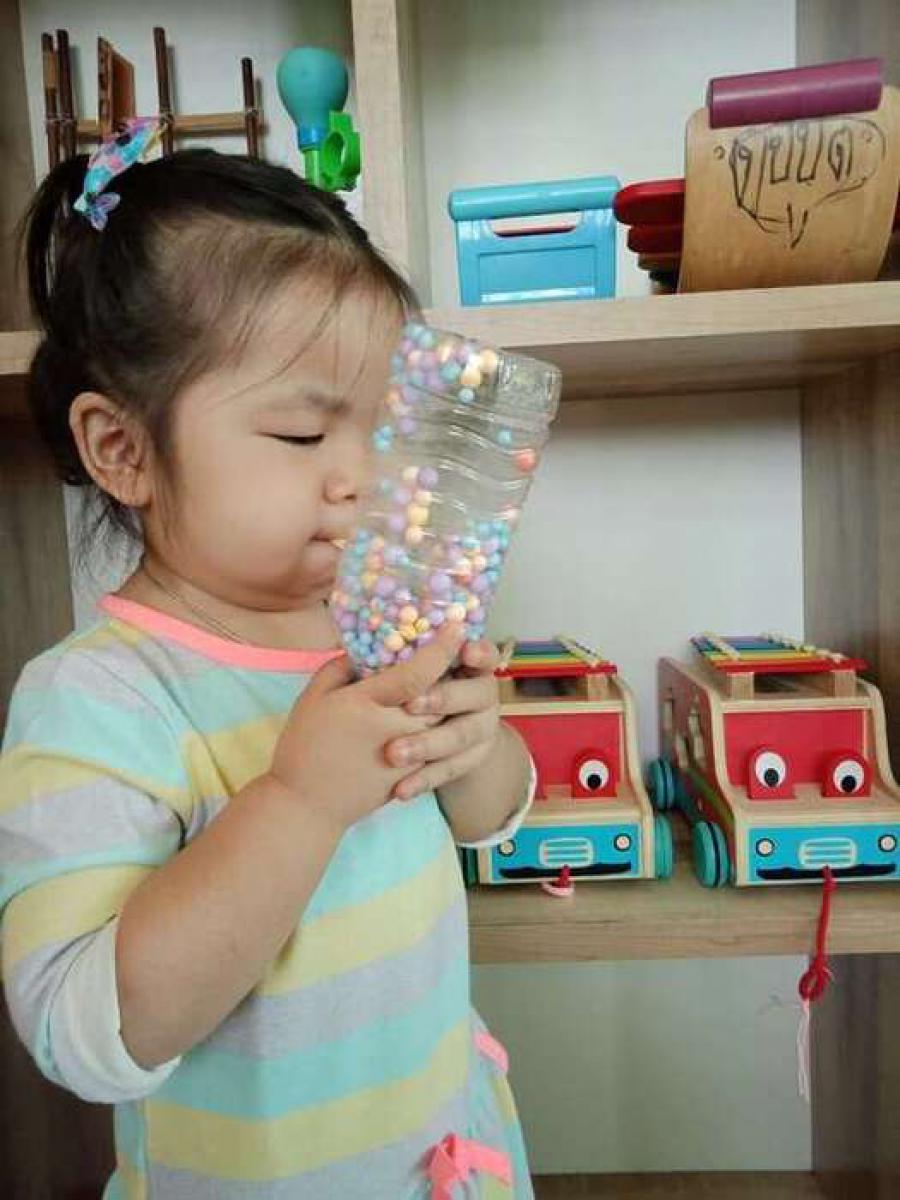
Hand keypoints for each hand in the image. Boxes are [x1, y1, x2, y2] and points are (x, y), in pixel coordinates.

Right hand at [266, 621, 466, 834]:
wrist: (306, 806)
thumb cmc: (304, 748)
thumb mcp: (311, 699)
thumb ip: (339, 669)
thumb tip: (362, 650)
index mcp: (367, 704)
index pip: (417, 673)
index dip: (440, 649)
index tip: (456, 627)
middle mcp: (393, 728)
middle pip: (439, 695)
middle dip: (453, 672)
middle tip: (462, 649)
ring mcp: (406, 756)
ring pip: (442, 722)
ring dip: (451, 701)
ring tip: (454, 681)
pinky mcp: (410, 777)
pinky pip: (439, 750)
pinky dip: (445, 730)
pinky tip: (443, 717)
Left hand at [384, 638, 501, 800]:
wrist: (432, 737)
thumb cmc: (406, 693)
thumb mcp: (400, 674)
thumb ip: (392, 661)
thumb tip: (357, 651)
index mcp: (470, 664)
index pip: (484, 652)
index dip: (479, 652)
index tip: (465, 652)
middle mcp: (482, 694)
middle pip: (477, 693)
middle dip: (443, 698)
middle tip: (410, 704)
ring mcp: (482, 728)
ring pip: (462, 735)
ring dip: (428, 744)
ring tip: (393, 753)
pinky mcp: (472, 760)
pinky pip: (451, 770)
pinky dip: (424, 779)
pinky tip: (400, 790)